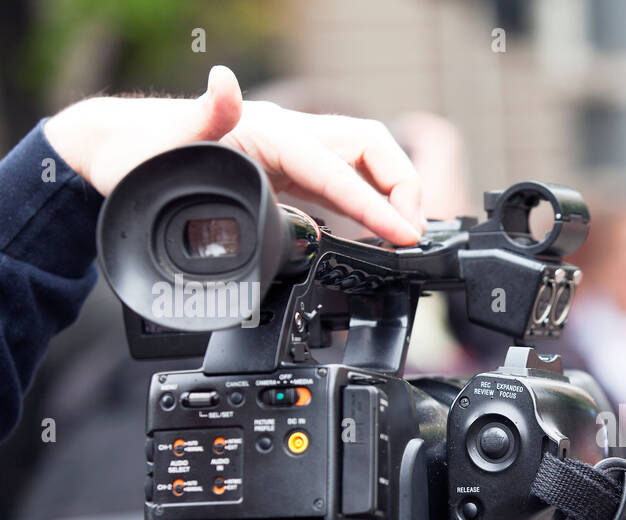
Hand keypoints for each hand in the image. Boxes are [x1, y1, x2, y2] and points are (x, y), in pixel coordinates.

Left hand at [43, 65, 423, 245]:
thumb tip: (223, 83)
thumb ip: (202, 116)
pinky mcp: (290, 174)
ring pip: (366, 166)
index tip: (403, 235)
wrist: (120, 153)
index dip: (379, 204)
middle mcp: (292, 138)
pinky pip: (344, 186)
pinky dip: (369, 207)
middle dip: (405, 187)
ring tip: (403, 237)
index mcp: (273, 132)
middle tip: (412, 234)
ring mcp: (294, 156)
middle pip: (374, 151)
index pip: (343, 170)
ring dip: (393, 195)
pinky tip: (373, 234)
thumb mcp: (166, 142)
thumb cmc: (139, 153)